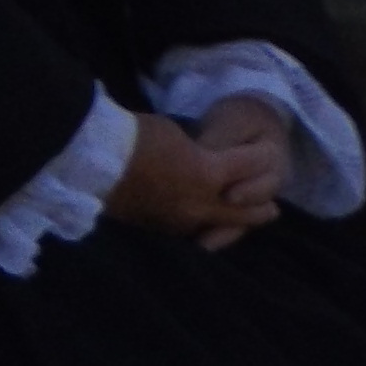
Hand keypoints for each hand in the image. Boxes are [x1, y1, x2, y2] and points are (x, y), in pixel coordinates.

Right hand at [105, 107, 286, 249]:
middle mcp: (201, 206)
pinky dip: (205, 226)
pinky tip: (205, 222)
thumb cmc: (134, 137)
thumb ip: (202, 153)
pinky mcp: (161, 231)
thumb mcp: (177, 134)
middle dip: (262, 206)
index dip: (263, 155)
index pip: (252, 166)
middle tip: (273, 207)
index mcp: (208, 175)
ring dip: (236, 222)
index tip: (269, 151)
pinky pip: (194, 232)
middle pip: (248, 212)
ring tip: (244, 219)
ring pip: (222, 229)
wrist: (92, 163)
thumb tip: (206, 163)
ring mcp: (181, 222)